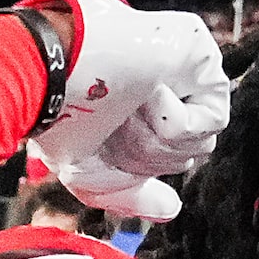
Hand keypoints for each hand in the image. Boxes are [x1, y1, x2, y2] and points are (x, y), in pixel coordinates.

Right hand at [23, 0, 228, 221]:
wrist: (47, 76)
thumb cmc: (58, 118)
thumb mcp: (92, 176)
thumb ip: (132, 197)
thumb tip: (171, 208)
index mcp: (142, 106)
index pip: (172, 159)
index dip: (137, 165)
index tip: (104, 140)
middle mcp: (165, 85)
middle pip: (192, 153)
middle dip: (148, 153)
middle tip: (113, 118)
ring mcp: (184, 66)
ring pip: (203, 140)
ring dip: (157, 137)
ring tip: (125, 102)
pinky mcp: (200, 50)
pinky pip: (212, 118)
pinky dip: (173, 119)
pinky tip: (146, 89)